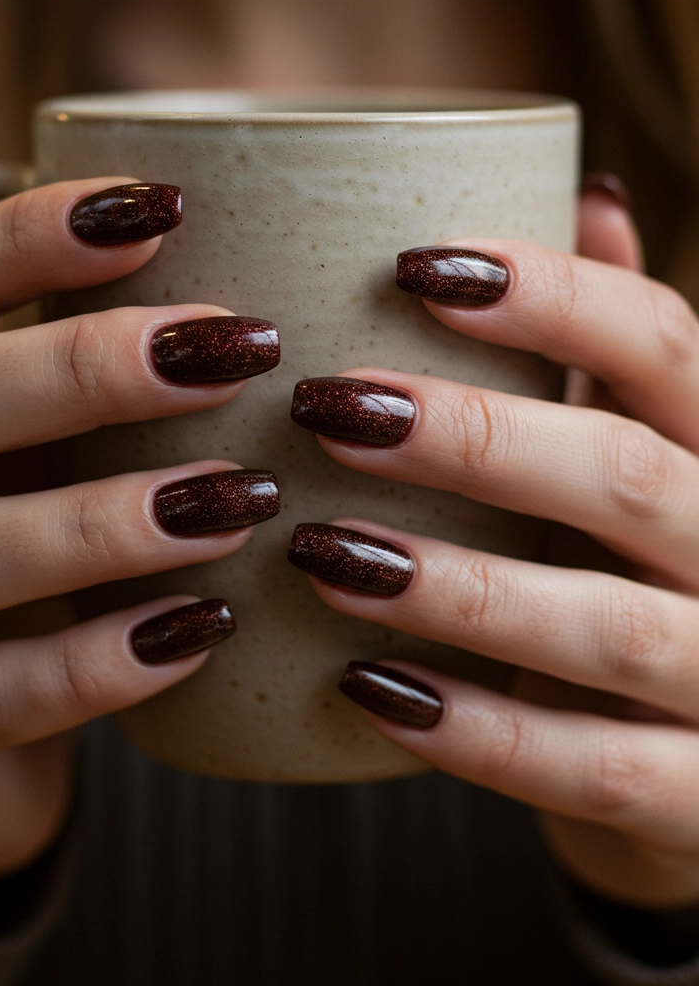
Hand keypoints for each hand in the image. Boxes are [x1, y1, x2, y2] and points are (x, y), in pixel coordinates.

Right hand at [0, 179, 279, 878]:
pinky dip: (106, 661)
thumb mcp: (19, 444)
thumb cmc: (7, 541)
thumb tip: (262, 273)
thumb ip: (76, 373)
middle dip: (85, 369)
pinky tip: (206, 626)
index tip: (167, 208)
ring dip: (111, 520)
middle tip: (240, 349)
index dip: (30, 238)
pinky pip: (2, 695)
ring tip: (246, 496)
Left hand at [290, 184, 698, 908]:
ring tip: (323, 554)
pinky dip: (481, 734)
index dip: (549, 295)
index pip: (658, 343)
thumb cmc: (651, 570)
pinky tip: (371, 690)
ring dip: (455, 587)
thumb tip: (587, 191)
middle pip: (622, 472)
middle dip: (473, 436)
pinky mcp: (696, 794)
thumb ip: (620, 344)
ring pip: (602, 624)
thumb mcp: (654, 446)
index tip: (412, 265)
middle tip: (328, 407)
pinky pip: (592, 768)